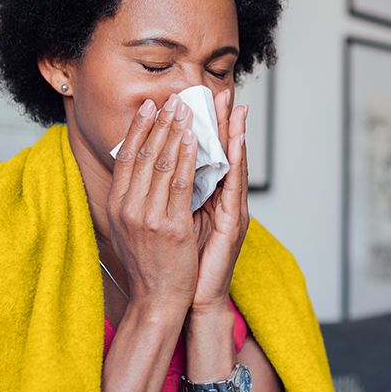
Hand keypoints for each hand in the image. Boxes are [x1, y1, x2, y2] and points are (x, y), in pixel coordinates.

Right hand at [106, 94, 201, 314]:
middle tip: (172, 99)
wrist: (157, 302)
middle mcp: (128, 209)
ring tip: (186, 110)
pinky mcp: (172, 227)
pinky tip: (195, 140)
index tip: (148, 107)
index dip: (138, 129)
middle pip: (144, 155)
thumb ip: (131, 201)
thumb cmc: (148, 267)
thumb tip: (135, 172)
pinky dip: (188, 158)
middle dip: (159, 123)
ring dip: (176, 132)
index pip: (126, 158)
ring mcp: (148, 217)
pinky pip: (181, 184)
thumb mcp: (128, 230)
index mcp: (116, 207)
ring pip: (163, 164)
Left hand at [191, 88, 249, 313]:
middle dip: (224, 122)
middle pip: (225, 154)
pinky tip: (230, 140)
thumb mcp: (172, 222)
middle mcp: (224, 203)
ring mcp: (231, 212)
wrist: (188, 300)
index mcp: (209, 200)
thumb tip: (156, 173)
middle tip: (222, 91)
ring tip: (233, 106)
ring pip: (234, 164)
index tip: (205, 100)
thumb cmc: (180, 265)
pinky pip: (233, 185)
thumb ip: (172, 198)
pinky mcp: (233, 224)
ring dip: (234, 133)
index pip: (210, 156)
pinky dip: (232, 161)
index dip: (210, 129)